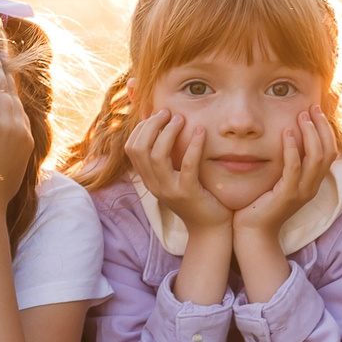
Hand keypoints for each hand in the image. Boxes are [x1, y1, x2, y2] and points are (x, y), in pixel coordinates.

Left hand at [0, 49, 36, 212]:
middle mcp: (21, 129)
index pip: (18, 108)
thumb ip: (3, 164)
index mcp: (25, 141)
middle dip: (6, 73)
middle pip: (13, 93)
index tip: (6, 78)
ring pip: (1, 87)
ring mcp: (7, 125)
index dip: (11, 91)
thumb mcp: (3, 177)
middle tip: (0, 56)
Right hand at [126, 109, 231, 232]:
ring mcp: (169, 190)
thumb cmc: (196, 197)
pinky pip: (188, 165)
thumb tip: (162, 127)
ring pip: (157, 156)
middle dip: (152, 125)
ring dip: (168, 132)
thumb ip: (167, 157)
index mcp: (148, 179)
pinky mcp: (188, 194)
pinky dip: (193, 145)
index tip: (157, 114)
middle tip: (168, 113)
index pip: (131, 148)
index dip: (142, 127)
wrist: (210, 228)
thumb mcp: (175, 177)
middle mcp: (154, 185)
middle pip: (140, 149)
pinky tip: (201, 131)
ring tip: (181, 119)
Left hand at [234, 109, 338, 237]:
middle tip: (311, 108)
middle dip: (321, 126)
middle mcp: (312, 186)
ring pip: (316, 157)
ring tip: (301, 116)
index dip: (325, 130)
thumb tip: (285, 139)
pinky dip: (291, 148)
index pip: (330, 152)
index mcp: (312, 182)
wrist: (253, 233)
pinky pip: (294, 168)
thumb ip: (286, 164)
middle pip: (328, 151)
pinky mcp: (286, 195)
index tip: (316, 111)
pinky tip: (285, 133)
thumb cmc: (261, 205)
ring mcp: (301, 192)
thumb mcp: (279, 181)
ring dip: (310, 133)